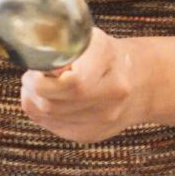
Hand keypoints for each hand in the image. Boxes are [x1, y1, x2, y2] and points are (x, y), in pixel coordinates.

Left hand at [20, 28, 150, 143]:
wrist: (141, 83)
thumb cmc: (108, 56)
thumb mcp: (93, 40)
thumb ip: (66, 45)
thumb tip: (38, 57)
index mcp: (114, 72)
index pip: (72, 84)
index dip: (45, 75)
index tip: (40, 66)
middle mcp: (110, 101)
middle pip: (51, 103)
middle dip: (33, 86)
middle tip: (35, 74)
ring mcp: (101, 122)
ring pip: (44, 114)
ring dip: (34, 97)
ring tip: (44, 83)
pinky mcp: (88, 135)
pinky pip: (48, 124)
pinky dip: (40, 110)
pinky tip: (53, 98)